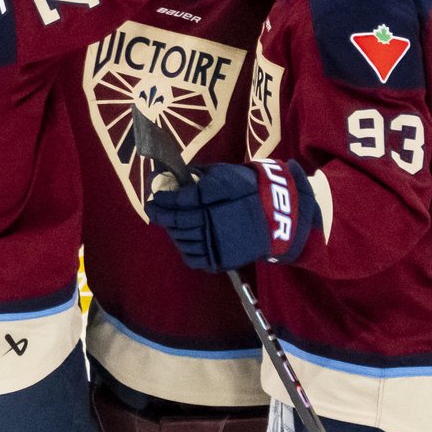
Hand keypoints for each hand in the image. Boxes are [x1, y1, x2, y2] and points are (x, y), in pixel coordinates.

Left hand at [145, 163, 271, 271]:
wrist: (278, 216)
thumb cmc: (250, 189)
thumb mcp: (225, 173)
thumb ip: (200, 176)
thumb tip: (177, 176)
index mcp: (210, 199)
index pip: (177, 201)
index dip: (163, 200)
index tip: (154, 197)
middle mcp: (209, 222)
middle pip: (176, 222)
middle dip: (160, 216)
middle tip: (153, 210)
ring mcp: (214, 243)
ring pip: (182, 240)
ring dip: (172, 232)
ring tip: (169, 224)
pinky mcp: (220, 258)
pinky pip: (194, 258)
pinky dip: (185, 250)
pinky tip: (183, 240)